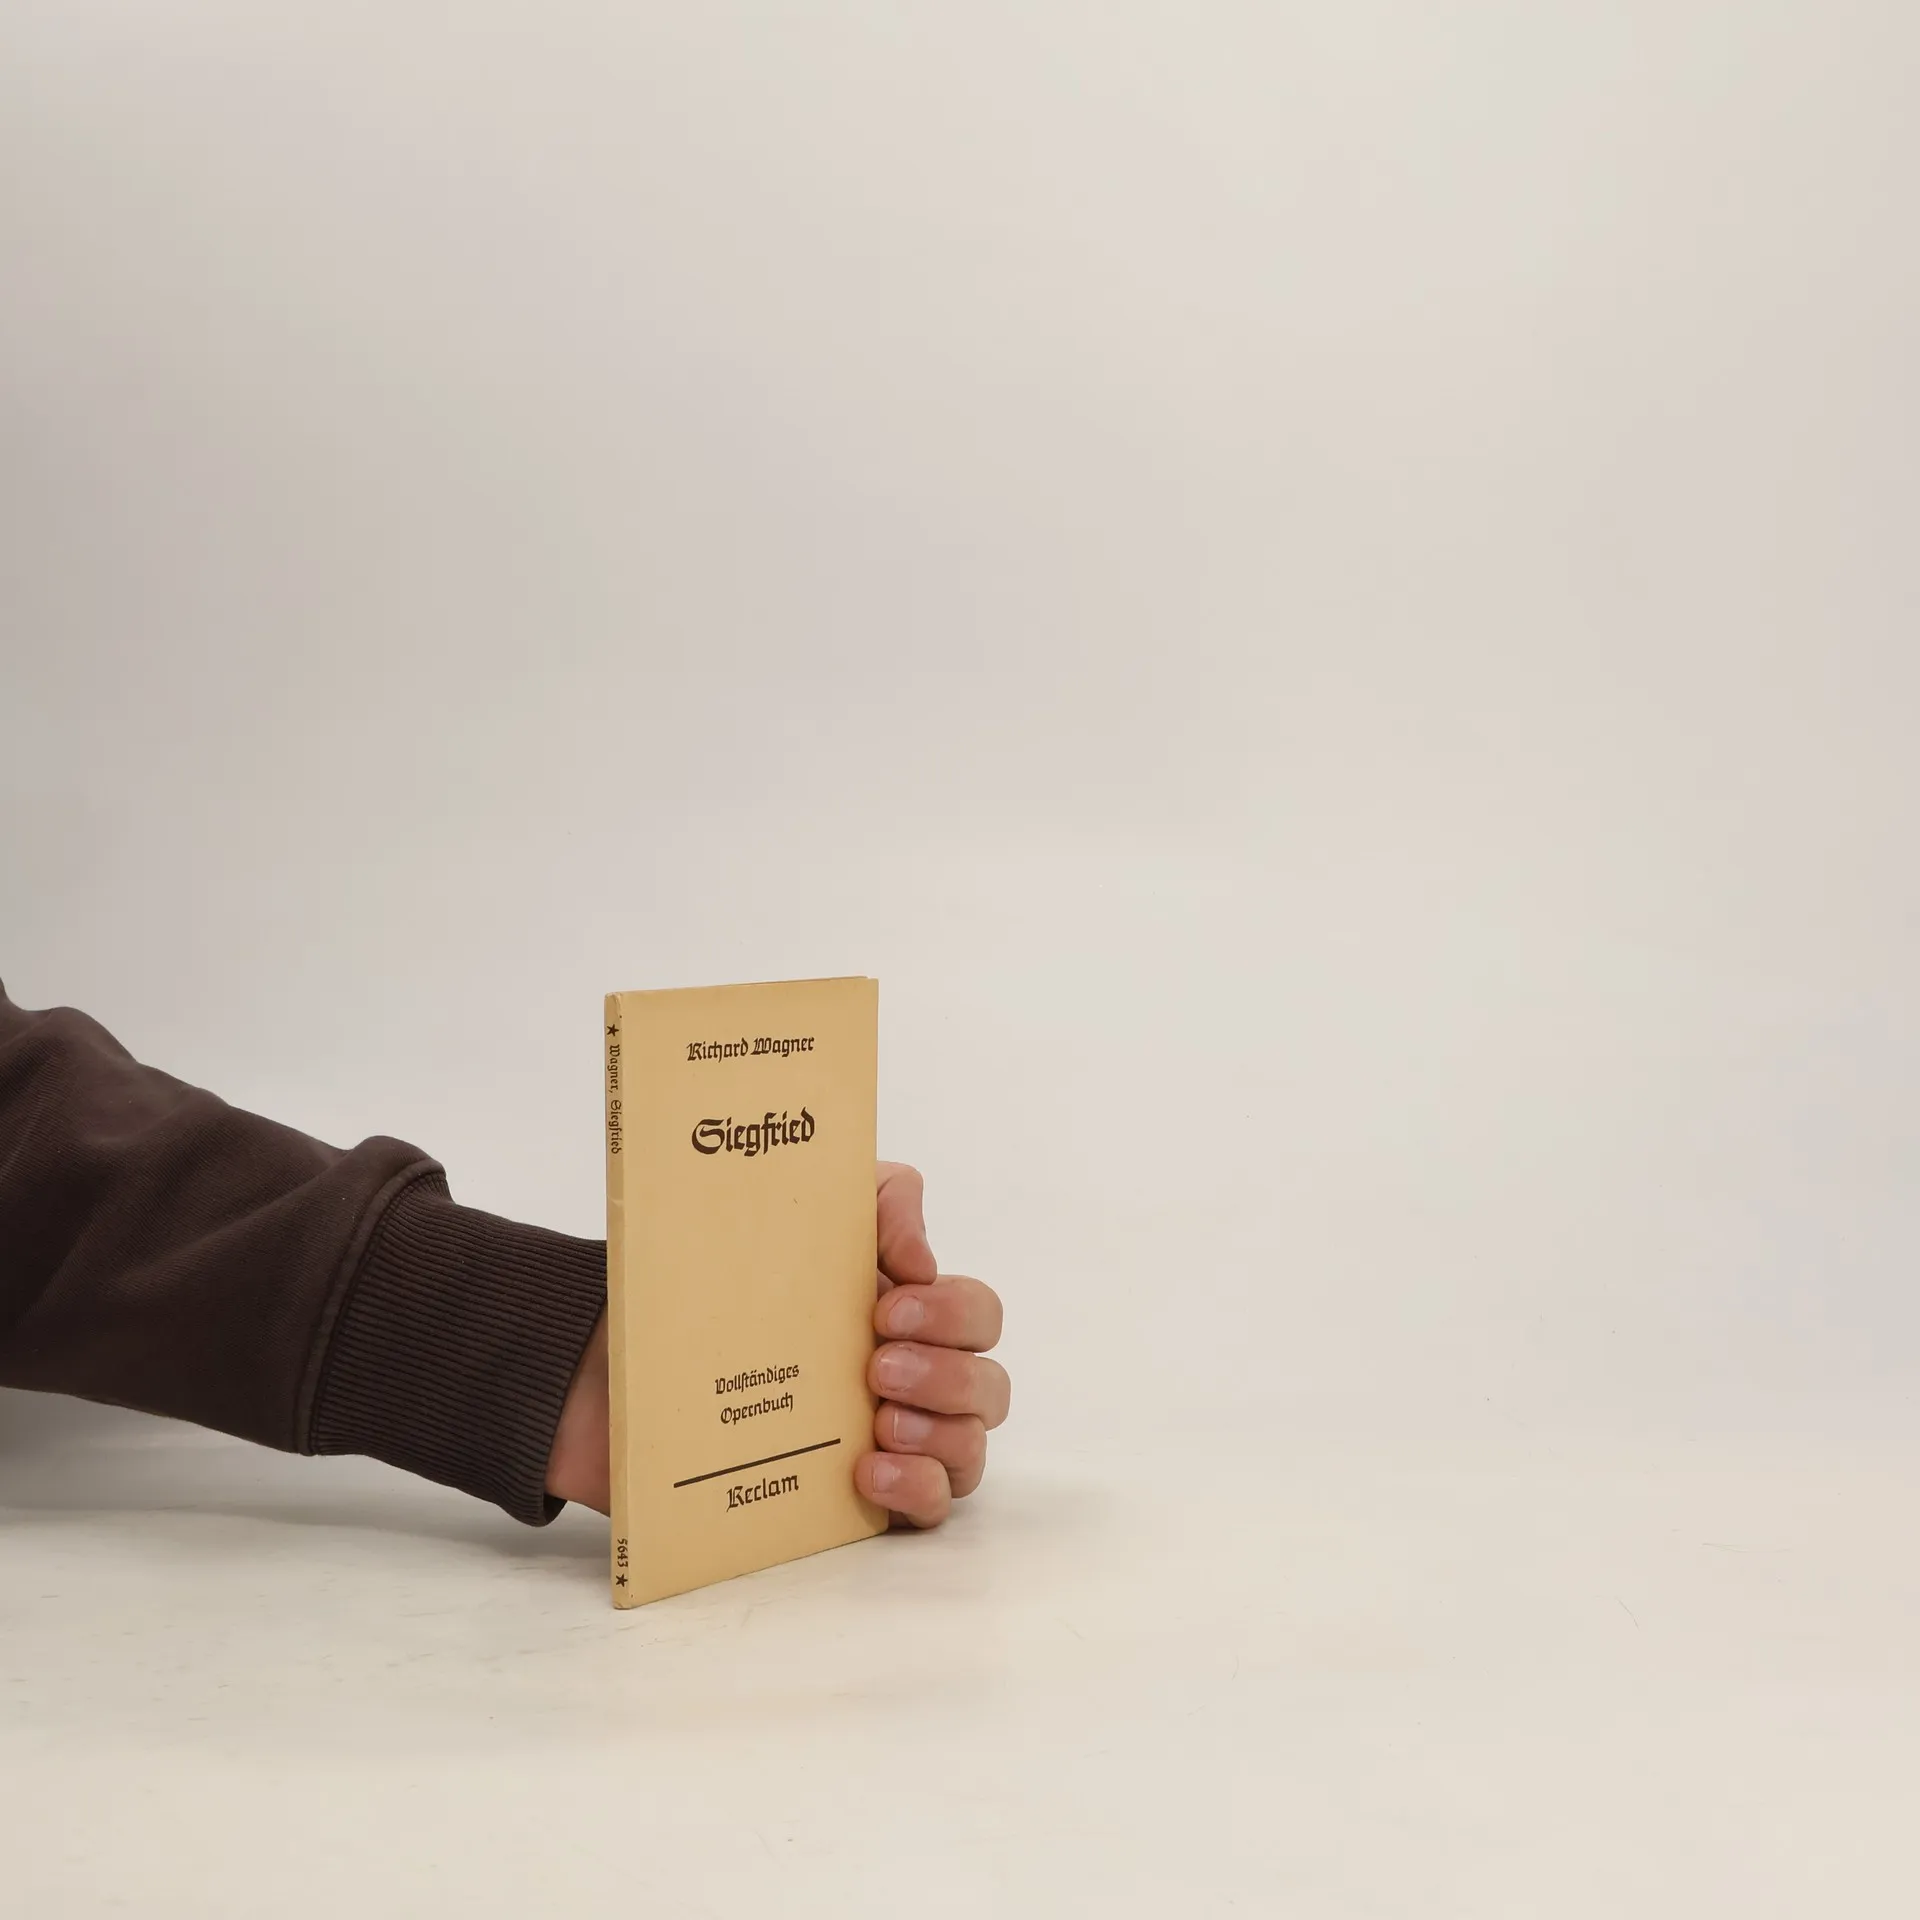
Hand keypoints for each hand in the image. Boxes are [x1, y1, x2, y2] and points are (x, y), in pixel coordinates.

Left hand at [546, 1162, 1008, 1528]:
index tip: (891, 1302)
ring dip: (942, 1432)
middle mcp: (904, 1381)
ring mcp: (883, 1443)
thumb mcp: (793, 1209)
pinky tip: (869, 1469)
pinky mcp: (847, 1501)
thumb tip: (922, 1256)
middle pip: (988, 1387)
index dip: (955, 1312)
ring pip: (970, 1451)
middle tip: (876, 1363)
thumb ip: (876, 1200)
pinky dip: (916, 1488)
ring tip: (878, 1420)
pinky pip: (927, 1511)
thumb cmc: (706, 1282)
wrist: (599, 1363)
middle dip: (950, 1372)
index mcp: (900, 1313)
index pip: (976, 1316)